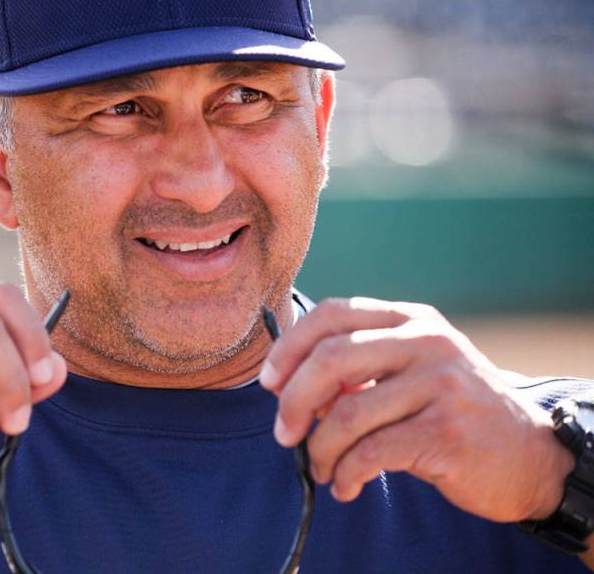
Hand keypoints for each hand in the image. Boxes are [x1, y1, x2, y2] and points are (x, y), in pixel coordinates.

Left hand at [259, 297, 574, 522]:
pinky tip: (346, 485)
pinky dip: (346, 473)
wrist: (530, 456)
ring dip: (320, 449)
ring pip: (347, 414)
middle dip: (292, 401)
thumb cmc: (453, 411)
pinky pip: (371, 453)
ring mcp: (441, 385)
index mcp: (411, 319)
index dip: (289, 347)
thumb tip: (288, 385)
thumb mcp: (413, 370)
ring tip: (322, 467)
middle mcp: (428, 342)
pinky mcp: (446, 433)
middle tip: (282, 433)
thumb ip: (360, 367)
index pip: (333, 314)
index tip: (269, 382)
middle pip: (331, 359)